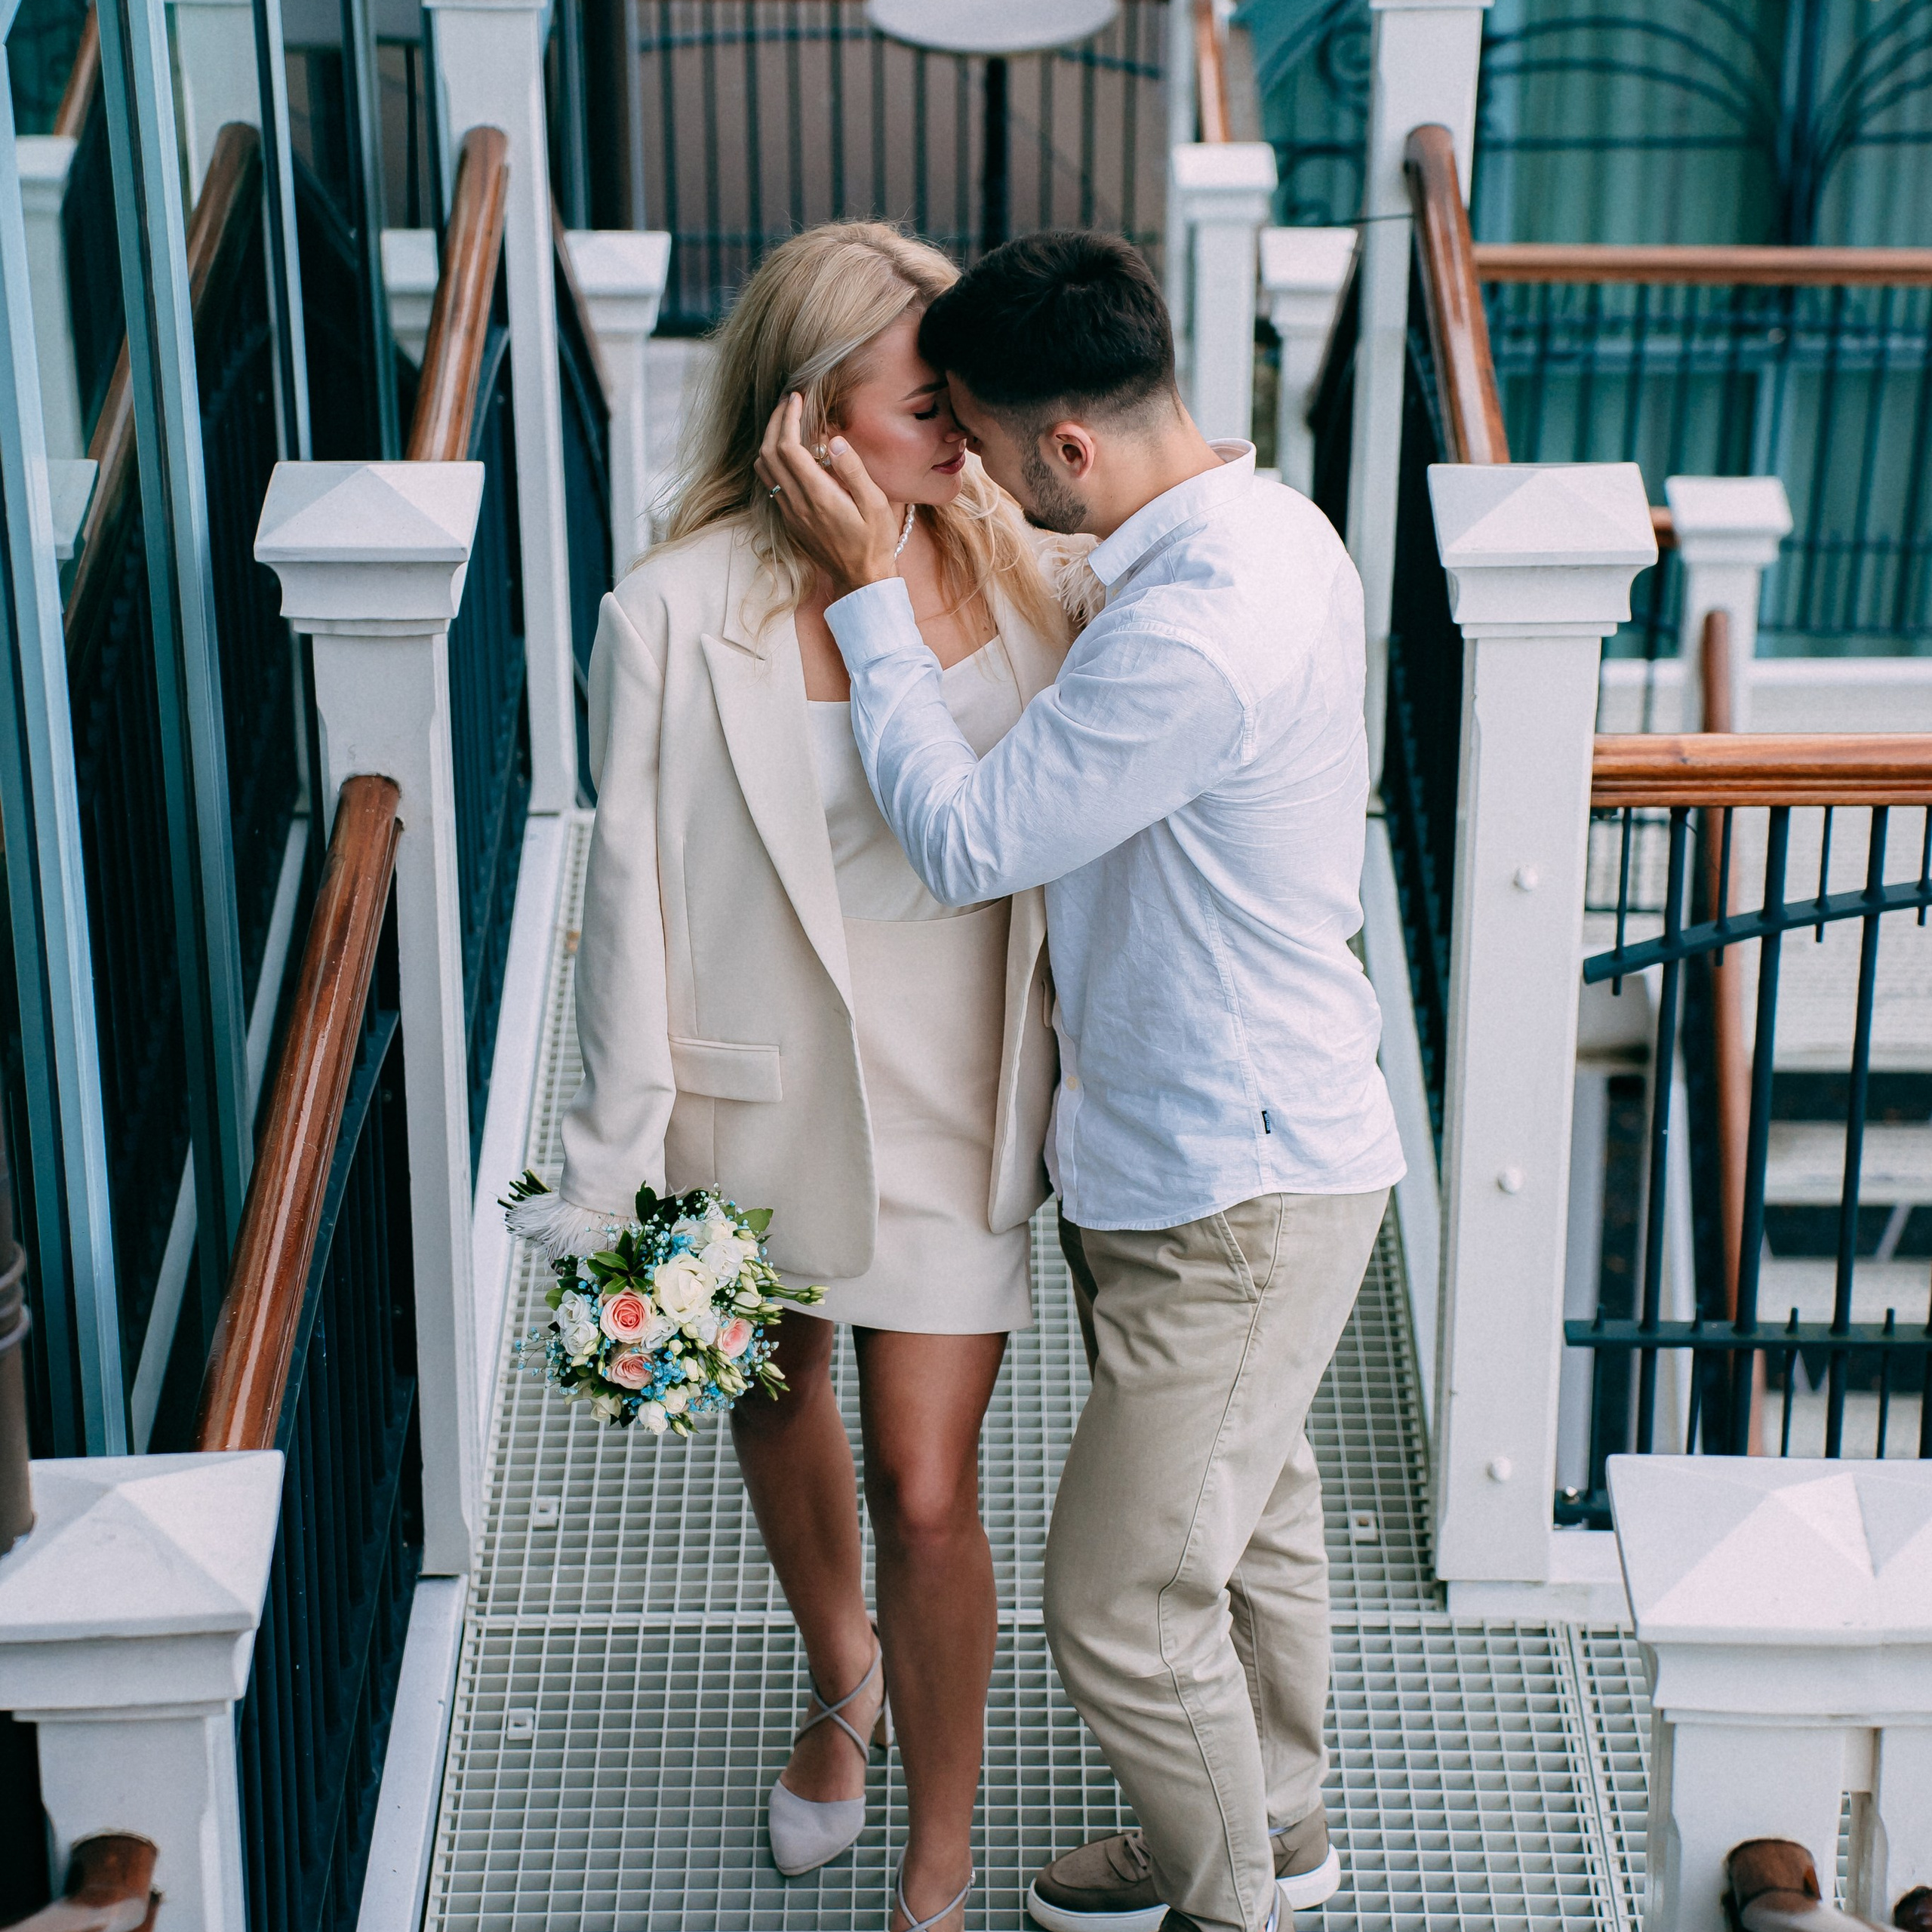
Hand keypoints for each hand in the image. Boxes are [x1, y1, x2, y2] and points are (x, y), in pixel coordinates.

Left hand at [754, 393, 902, 597]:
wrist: (861, 579)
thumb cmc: (875, 542)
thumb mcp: (876, 505)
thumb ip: (854, 471)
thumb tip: (834, 440)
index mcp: (818, 496)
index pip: (788, 447)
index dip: (789, 418)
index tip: (797, 399)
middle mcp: (796, 504)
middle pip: (770, 453)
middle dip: (776, 422)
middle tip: (789, 402)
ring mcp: (789, 513)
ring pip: (764, 468)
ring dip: (769, 440)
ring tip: (786, 422)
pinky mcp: (789, 520)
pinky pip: (769, 483)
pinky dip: (772, 459)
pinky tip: (788, 451)